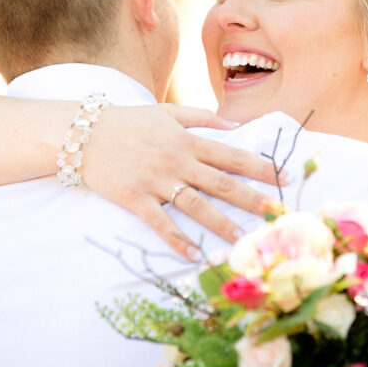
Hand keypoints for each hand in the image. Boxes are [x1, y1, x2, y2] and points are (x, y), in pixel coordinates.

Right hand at [83, 104, 282, 258]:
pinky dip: (177, 240)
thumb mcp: (168, 111)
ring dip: (220, 225)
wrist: (83, 133)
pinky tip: (193, 255)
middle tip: (277, 214)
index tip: (284, 178)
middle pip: (222, 184)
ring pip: (196, 206)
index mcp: (188, 141)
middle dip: (252, 200)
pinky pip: (161, 223)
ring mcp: (157, 182)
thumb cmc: (128, 121)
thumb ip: (203, 117)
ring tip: (242, 241)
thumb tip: (235, 126)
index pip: (232, 156)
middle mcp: (177, 161)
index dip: (260, 168)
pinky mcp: (136, 199)